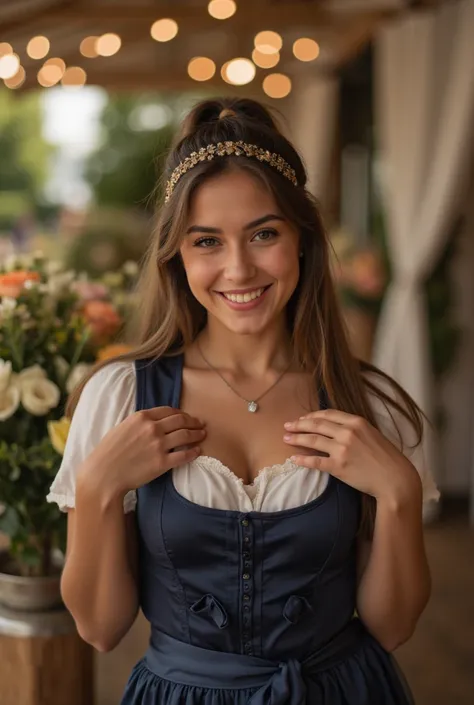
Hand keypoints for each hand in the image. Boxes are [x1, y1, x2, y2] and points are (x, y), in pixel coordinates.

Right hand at [80, 407, 205, 497]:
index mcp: (141, 417)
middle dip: (193, 421)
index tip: (186, 417)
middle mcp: (152, 428)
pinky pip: (184, 455)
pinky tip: (197, 451)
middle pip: (181, 420)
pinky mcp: (162, 462)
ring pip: (186, 435)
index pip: (169, 410)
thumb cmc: (108, 453)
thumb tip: (154, 422)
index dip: (181, 413)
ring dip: (197, 434)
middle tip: (200, 424)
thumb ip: (139, 423)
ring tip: (203, 434)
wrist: (103, 475)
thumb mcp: (122, 428)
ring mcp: (159, 445)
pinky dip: (193, 452)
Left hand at [283, 409, 419, 501]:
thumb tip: (336, 428)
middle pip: (316, 424)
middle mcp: (347, 432)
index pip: (328, 414)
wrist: (395, 479)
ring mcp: (342, 449)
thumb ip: (355, 429)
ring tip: (285, 438)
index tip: (302, 418)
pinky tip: (294, 458)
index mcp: (357, 422)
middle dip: (299, 424)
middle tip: (287, 426)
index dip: (312, 415)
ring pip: (312, 440)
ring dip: (296, 438)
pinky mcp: (339, 466)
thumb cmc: (387, 458)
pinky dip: (302, 459)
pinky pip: (315, 461)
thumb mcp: (373, 434)